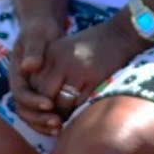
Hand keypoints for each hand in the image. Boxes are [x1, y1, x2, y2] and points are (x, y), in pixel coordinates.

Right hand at [7, 13, 65, 134]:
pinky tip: (61, 126)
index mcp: (16, 72)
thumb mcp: (37, 36)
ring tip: (60, 128)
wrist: (43, 30)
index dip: (33, 101)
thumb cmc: (40, 31)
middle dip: (38, 119)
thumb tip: (29, 66)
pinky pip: (38, 115)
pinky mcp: (37, 95)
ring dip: (42, 124)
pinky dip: (46, 123)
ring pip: (29, 116)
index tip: (49, 104)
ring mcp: (27, 92)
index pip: (20, 93)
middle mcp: (19, 85)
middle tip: (57, 122)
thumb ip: (34, 50)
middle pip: (23, 109)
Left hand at [24, 18, 141, 137]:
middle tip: (54, 117)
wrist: (119, 35)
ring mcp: (77, 69)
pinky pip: (79, 103)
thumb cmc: (91, 46)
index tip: (45, 106)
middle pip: (44, 94)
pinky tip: (80, 111)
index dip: (38, 99)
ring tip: (66, 118)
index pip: (34, 83)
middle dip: (48, 110)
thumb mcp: (65, 51)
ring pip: (60, 102)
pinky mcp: (93, 78)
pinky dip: (78, 111)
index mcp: (50, 53)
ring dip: (63, 114)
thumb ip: (50, 70)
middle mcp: (60, 60)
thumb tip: (40, 99)